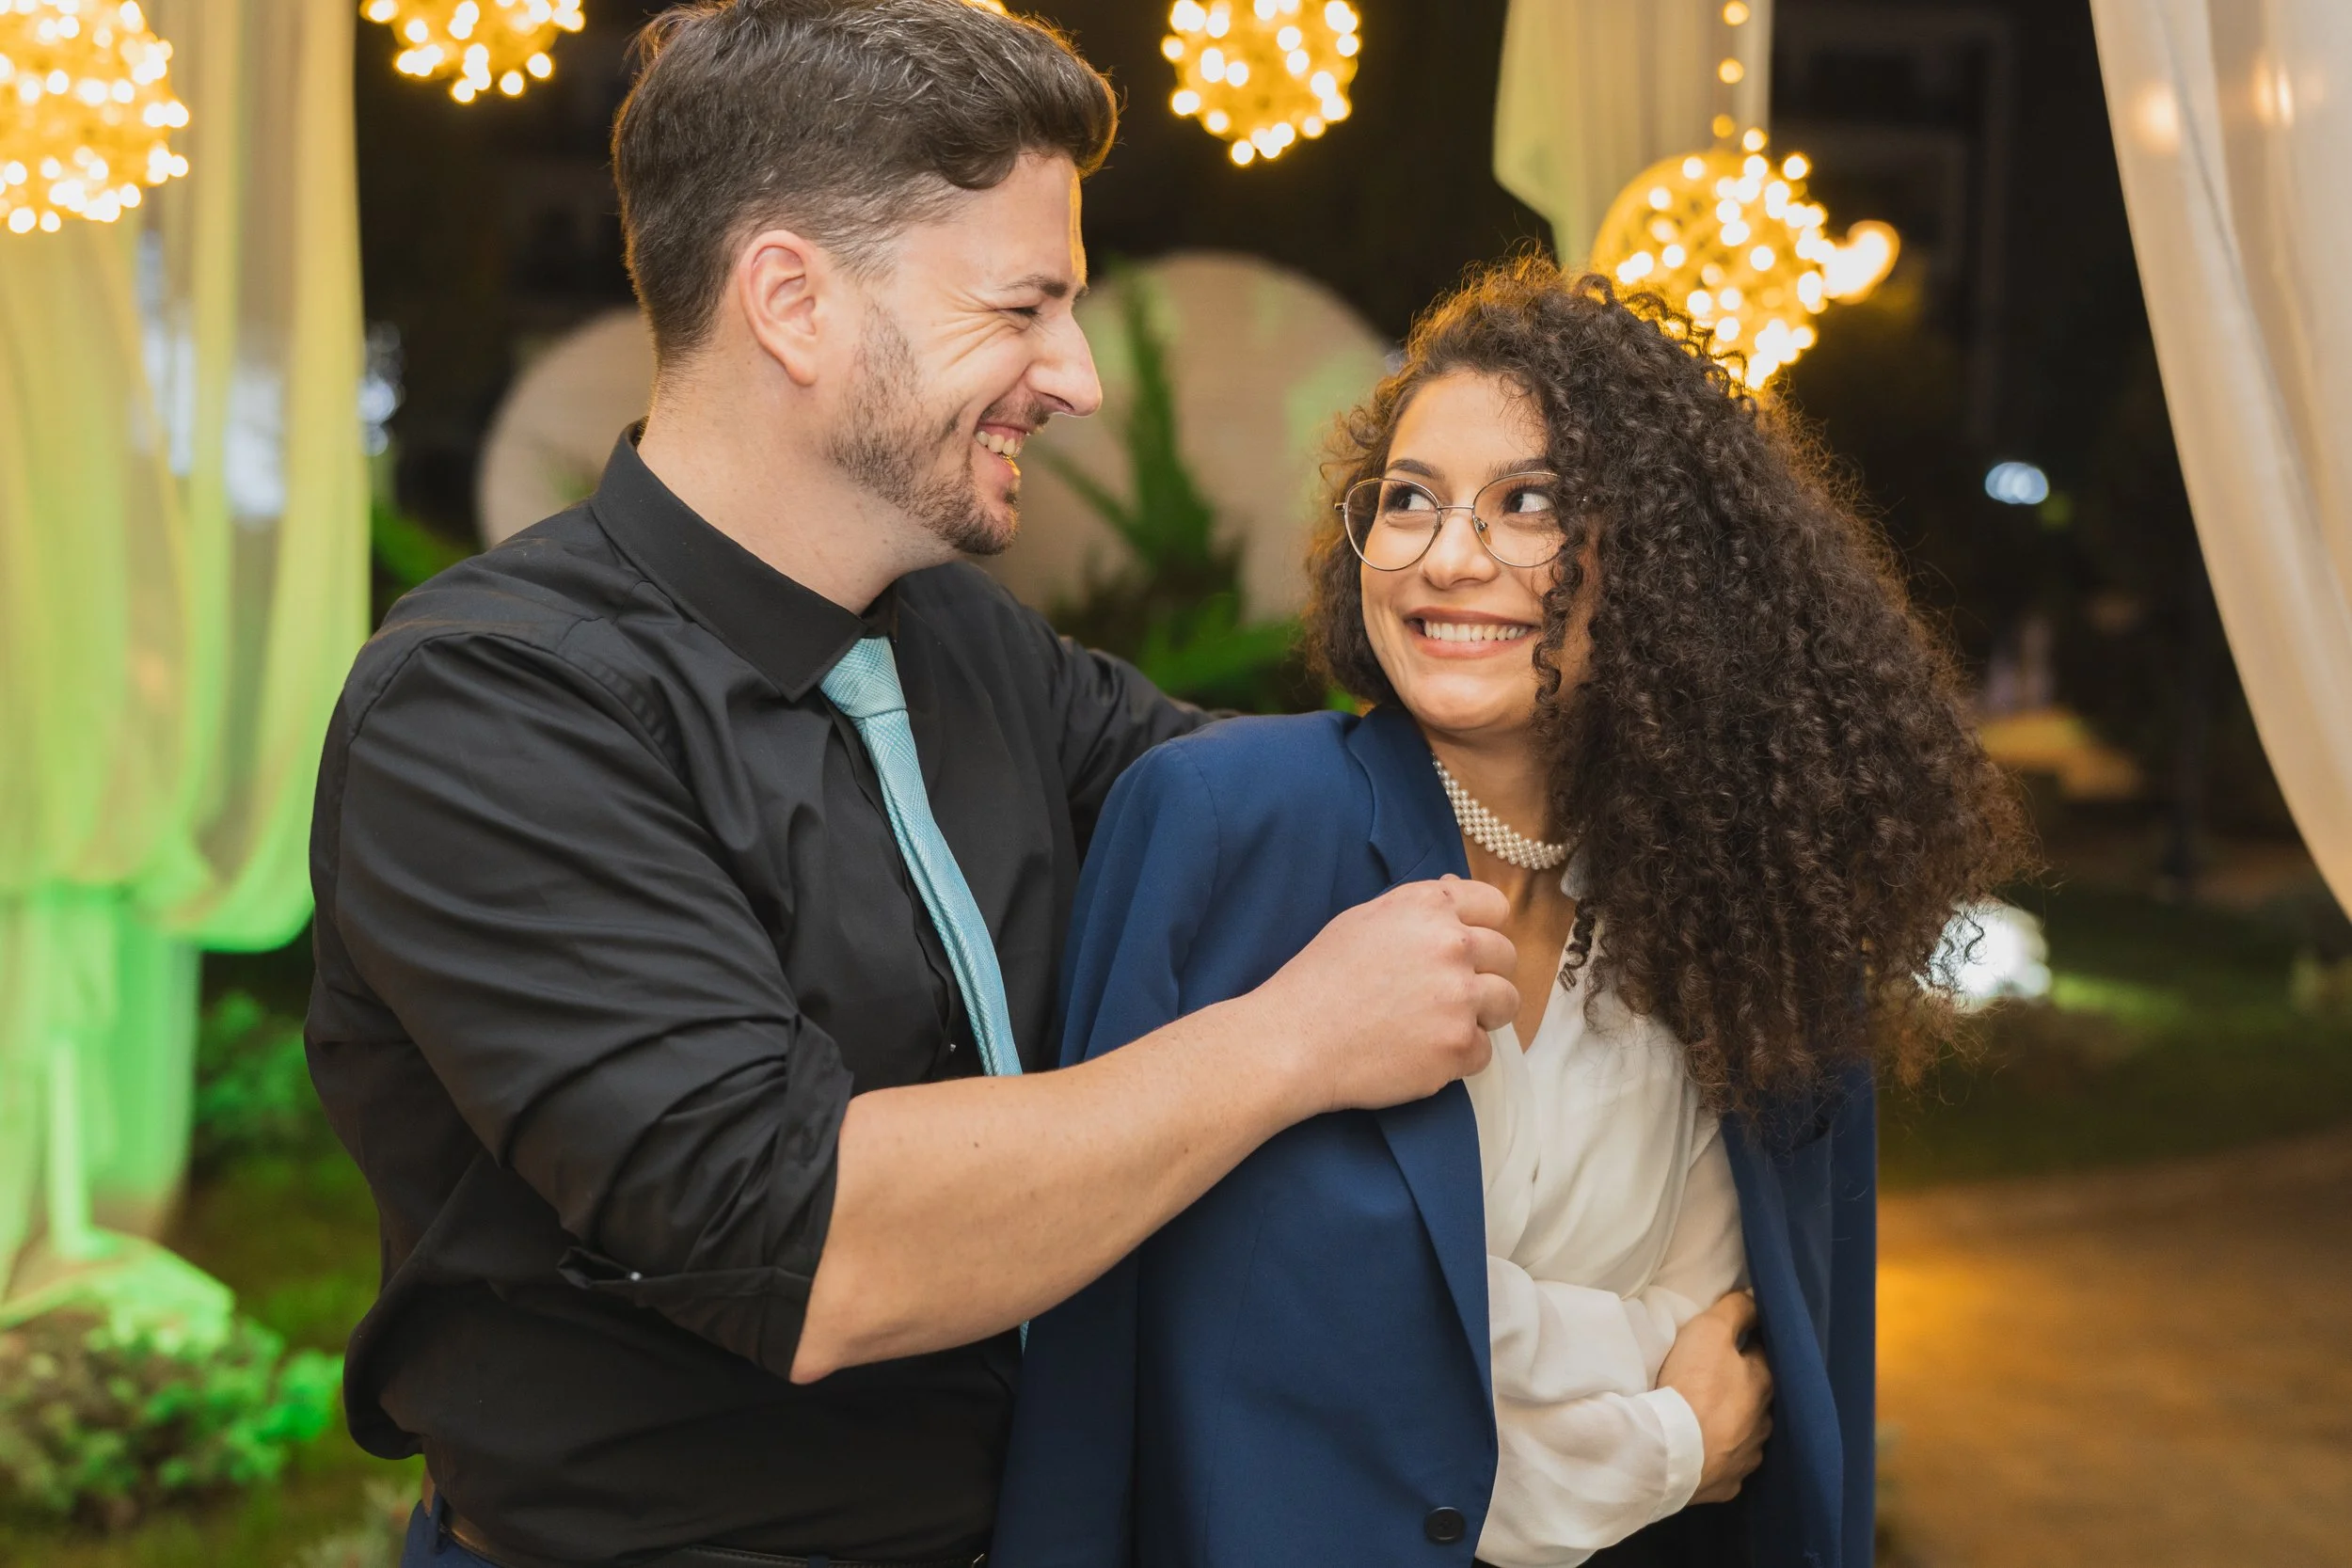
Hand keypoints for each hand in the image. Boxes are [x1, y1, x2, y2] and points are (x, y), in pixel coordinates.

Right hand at [1257, 875, 1515, 1115]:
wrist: (1295, 1040)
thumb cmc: (1320, 978)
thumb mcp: (1363, 918)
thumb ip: (1417, 904)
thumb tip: (1454, 887)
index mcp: (1430, 907)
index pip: (1495, 906)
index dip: (1483, 928)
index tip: (1466, 949)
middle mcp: (1453, 946)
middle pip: (1507, 956)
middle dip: (1484, 973)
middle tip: (1446, 993)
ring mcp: (1460, 998)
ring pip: (1507, 1002)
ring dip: (1482, 1013)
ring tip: (1440, 1022)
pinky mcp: (1459, 1046)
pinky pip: (1485, 1050)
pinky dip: (1460, 1055)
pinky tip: (1422, 1052)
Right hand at [1658, 1290, 1772, 1503]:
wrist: (1671, 1451)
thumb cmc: (1692, 1385)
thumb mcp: (1710, 1331)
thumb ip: (1735, 1309)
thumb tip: (1757, 1296)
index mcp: (1765, 1384)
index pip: (1766, 1355)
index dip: (1750, 1345)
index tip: (1735, 1340)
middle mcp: (1765, 1423)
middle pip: (1758, 1398)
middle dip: (1744, 1388)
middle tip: (1719, 1379)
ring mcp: (1748, 1457)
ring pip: (1747, 1435)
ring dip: (1734, 1425)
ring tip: (1710, 1417)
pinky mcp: (1728, 1485)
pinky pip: (1728, 1466)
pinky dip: (1719, 1457)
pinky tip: (1705, 1452)